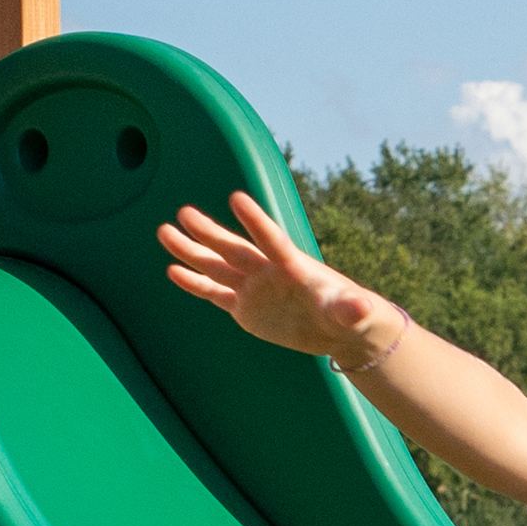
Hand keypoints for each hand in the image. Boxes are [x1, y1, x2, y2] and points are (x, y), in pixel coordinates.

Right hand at [157, 191, 398, 367]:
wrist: (338, 327)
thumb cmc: (349, 313)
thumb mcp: (352, 313)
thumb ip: (350, 308)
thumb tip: (362, 307)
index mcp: (292, 266)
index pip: (271, 240)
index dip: (255, 221)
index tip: (237, 198)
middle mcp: (267, 271)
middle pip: (233, 248)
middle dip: (209, 232)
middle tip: (184, 213)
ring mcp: (253, 288)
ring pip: (216, 266)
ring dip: (191, 251)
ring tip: (164, 232)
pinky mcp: (245, 308)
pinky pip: (215, 293)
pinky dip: (195, 283)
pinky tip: (172, 271)